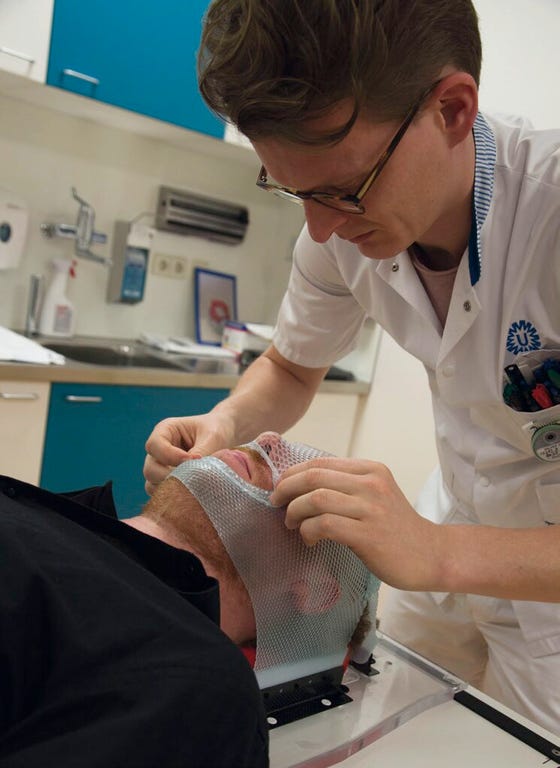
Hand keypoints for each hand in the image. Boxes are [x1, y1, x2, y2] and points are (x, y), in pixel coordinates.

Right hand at [143, 413, 234, 494]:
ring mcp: (161, 468)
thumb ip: (202, 453)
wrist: (227, 437)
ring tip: (196, 485)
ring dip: (172, 488)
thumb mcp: (212, 437)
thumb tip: (194, 476)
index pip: (154, 445)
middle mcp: (159, 450)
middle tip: (195, 477)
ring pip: (152, 485)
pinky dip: (176, 496)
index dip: (171, 456)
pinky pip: (163, 494)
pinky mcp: (168, 482)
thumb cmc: (217, 431)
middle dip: (171, 476)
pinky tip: (195, 492)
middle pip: (150, 469)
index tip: (195, 459)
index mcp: (165, 431)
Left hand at [270, 457, 445, 591]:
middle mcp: (371, 483)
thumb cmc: (396, 528)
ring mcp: (371, 508)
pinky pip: (325, 525)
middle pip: (313, 476)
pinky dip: (308, 531)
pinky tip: (309, 540)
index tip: (280, 488)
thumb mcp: (375, 495)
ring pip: (316, 499)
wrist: (431, 555)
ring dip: (294, 512)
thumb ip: (346, 486)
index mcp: (370, 469)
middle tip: (276, 504)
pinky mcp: (368, 534)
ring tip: (291, 524)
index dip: (292, 474)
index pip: (319, 462)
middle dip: (286, 489)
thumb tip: (300, 486)